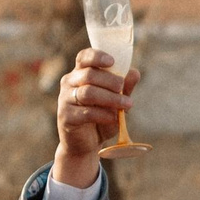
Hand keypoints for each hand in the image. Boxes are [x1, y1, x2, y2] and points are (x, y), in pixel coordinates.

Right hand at [50, 48, 140, 192]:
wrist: (87, 143)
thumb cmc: (101, 117)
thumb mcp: (116, 102)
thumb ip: (124, 87)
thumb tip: (134, 73)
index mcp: (80, 73)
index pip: (84, 57)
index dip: (97, 56)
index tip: (112, 61)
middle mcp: (69, 83)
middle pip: (89, 74)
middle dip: (110, 81)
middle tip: (123, 89)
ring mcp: (65, 99)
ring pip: (87, 93)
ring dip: (110, 98)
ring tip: (126, 105)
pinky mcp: (65, 116)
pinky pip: (85, 112)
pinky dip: (103, 114)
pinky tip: (113, 118)